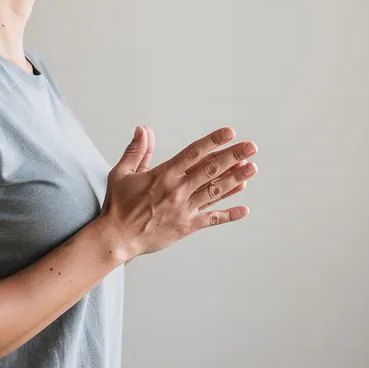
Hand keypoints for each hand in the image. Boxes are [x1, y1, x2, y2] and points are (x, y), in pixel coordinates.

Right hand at [98, 126, 257, 259]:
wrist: (117, 238)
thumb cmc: (118, 205)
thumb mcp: (122, 173)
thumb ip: (137, 150)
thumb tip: (144, 129)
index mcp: (163, 175)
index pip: (193, 153)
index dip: (213, 141)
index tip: (229, 133)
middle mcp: (177, 190)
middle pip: (210, 170)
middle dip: (233, 156)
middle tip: (251, 147)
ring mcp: (184, 209)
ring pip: (215, 191)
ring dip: (235, 179)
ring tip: (252, 169)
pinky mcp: (186, 226)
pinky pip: (211, 219)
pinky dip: (229, 215)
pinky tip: (244, 210)